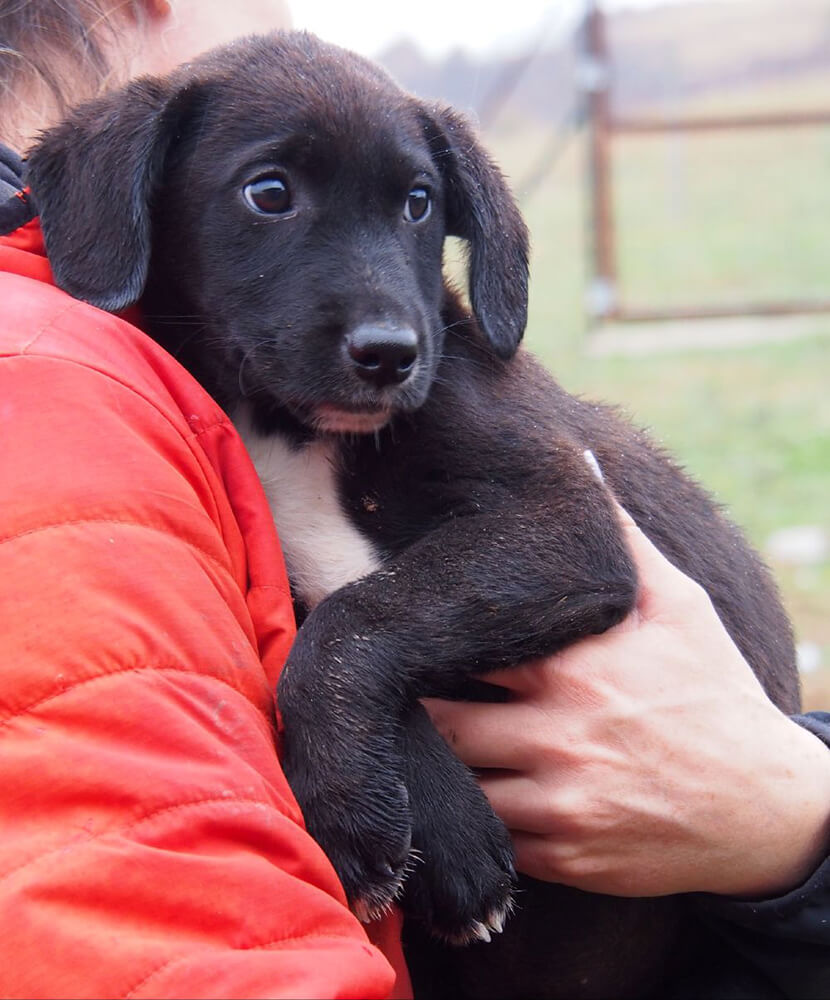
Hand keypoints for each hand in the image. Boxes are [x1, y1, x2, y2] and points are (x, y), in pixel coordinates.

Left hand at [424, 503, 829, 898]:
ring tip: (418, 743)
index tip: (401, 634)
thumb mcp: (681, 607)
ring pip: (458, 785)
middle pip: (444, 721)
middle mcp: (561, 736)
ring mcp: (562, 804)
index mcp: (577, 668)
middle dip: (415, 708)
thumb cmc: (713, 694)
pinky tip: (470, 792)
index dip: (427, 643)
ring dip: (438, 767)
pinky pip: (491, 837)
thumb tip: (586, 466)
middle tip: (393, 694)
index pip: (466, 648)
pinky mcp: (566, 858)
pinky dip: (475, 817)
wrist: (767, 807)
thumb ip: (625, 539)